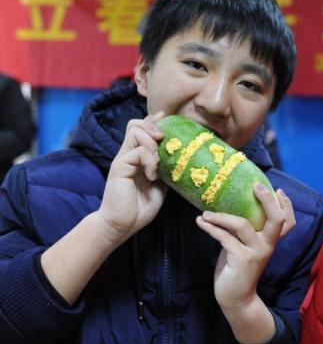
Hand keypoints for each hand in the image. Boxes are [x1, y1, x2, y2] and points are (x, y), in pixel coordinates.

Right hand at [96, 112, 166, 243]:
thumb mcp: (160, 184)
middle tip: (163, 141)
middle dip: (153, 127)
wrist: (122, 224)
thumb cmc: (140, 207)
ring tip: (158, 163)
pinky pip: (137, 152)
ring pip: (136, 132)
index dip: (153, 121)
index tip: (166, 119)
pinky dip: (149, 161)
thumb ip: (165, 169)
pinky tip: (152, 175)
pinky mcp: (119, 167)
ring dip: (152, 144)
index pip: (140, 128)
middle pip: (136, 124)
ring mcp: (123, 159)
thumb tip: (181, 158)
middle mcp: (128, 154)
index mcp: (136, 157)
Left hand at [195, 184, 294, 310]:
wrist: (236, 298)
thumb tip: (230, 209)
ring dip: (221, 216)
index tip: (277, 190)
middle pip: (277, 219)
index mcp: (270, 241)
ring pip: (243, 225)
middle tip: (256, 186)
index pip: (287, 222)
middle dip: (268, 200)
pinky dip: (211, 228)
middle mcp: (267, 245)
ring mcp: (256, 252)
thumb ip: (245, 232)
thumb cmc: (237, 269)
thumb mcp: (245, 247)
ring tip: (207, 213)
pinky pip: (225, 237)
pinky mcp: (242, 259)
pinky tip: (201, 222)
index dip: (287, 206)